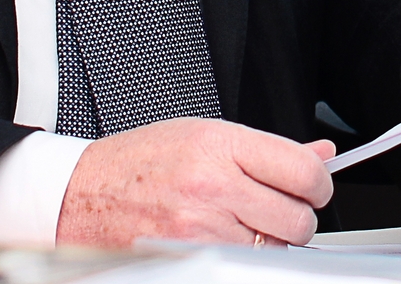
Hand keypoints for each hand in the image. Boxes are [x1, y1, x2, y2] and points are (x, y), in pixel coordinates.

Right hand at [56, 117, 334, 246]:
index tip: (312, 186)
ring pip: (274, 249)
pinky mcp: (190, 259)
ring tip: (239, 224)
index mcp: (219, 146)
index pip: (302, 171)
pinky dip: (242, 258)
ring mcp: (201, 230)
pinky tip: (223, 242)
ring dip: (268, 242)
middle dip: (296, 217)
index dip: (318, 184)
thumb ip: (264, 150)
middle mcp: (212, 187)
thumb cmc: (138, 163)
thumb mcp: (202, 135)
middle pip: (298, 218)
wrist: (81, 196)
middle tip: (275, 209)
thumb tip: (320, 156)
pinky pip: (243, 265)